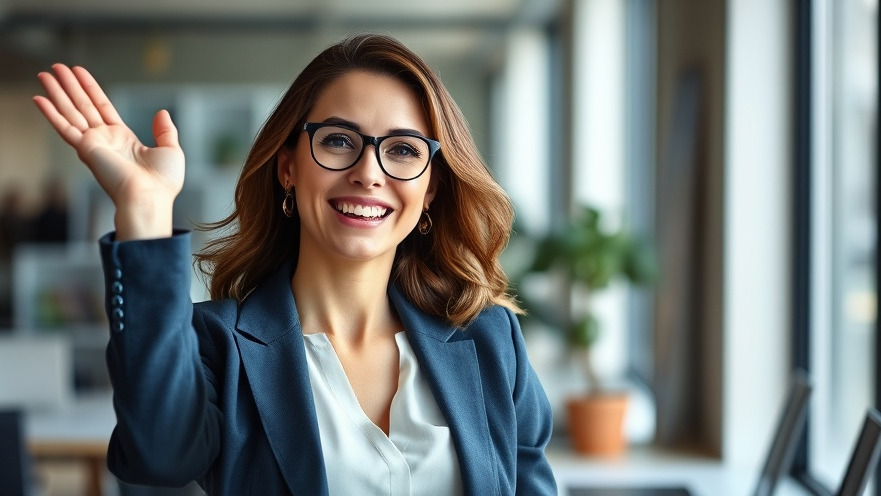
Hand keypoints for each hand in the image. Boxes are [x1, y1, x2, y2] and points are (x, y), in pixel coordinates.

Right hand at [33, 64, 184, 239]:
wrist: (150, 197)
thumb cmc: (162, 182)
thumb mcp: (170, 150)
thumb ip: (165, 130)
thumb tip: (162, 112)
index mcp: (123, 139)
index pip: (102, 107)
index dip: (90, 89)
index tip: (79, 73)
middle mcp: (104, 140)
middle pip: (83, 106)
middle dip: (70, 86)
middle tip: (56, 66)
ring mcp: (93, 144)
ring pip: (71, 112)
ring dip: (57, 92)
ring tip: (45, 73)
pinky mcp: (86, 149)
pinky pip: (64, 128)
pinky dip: (51, 114)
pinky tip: (39, 98)